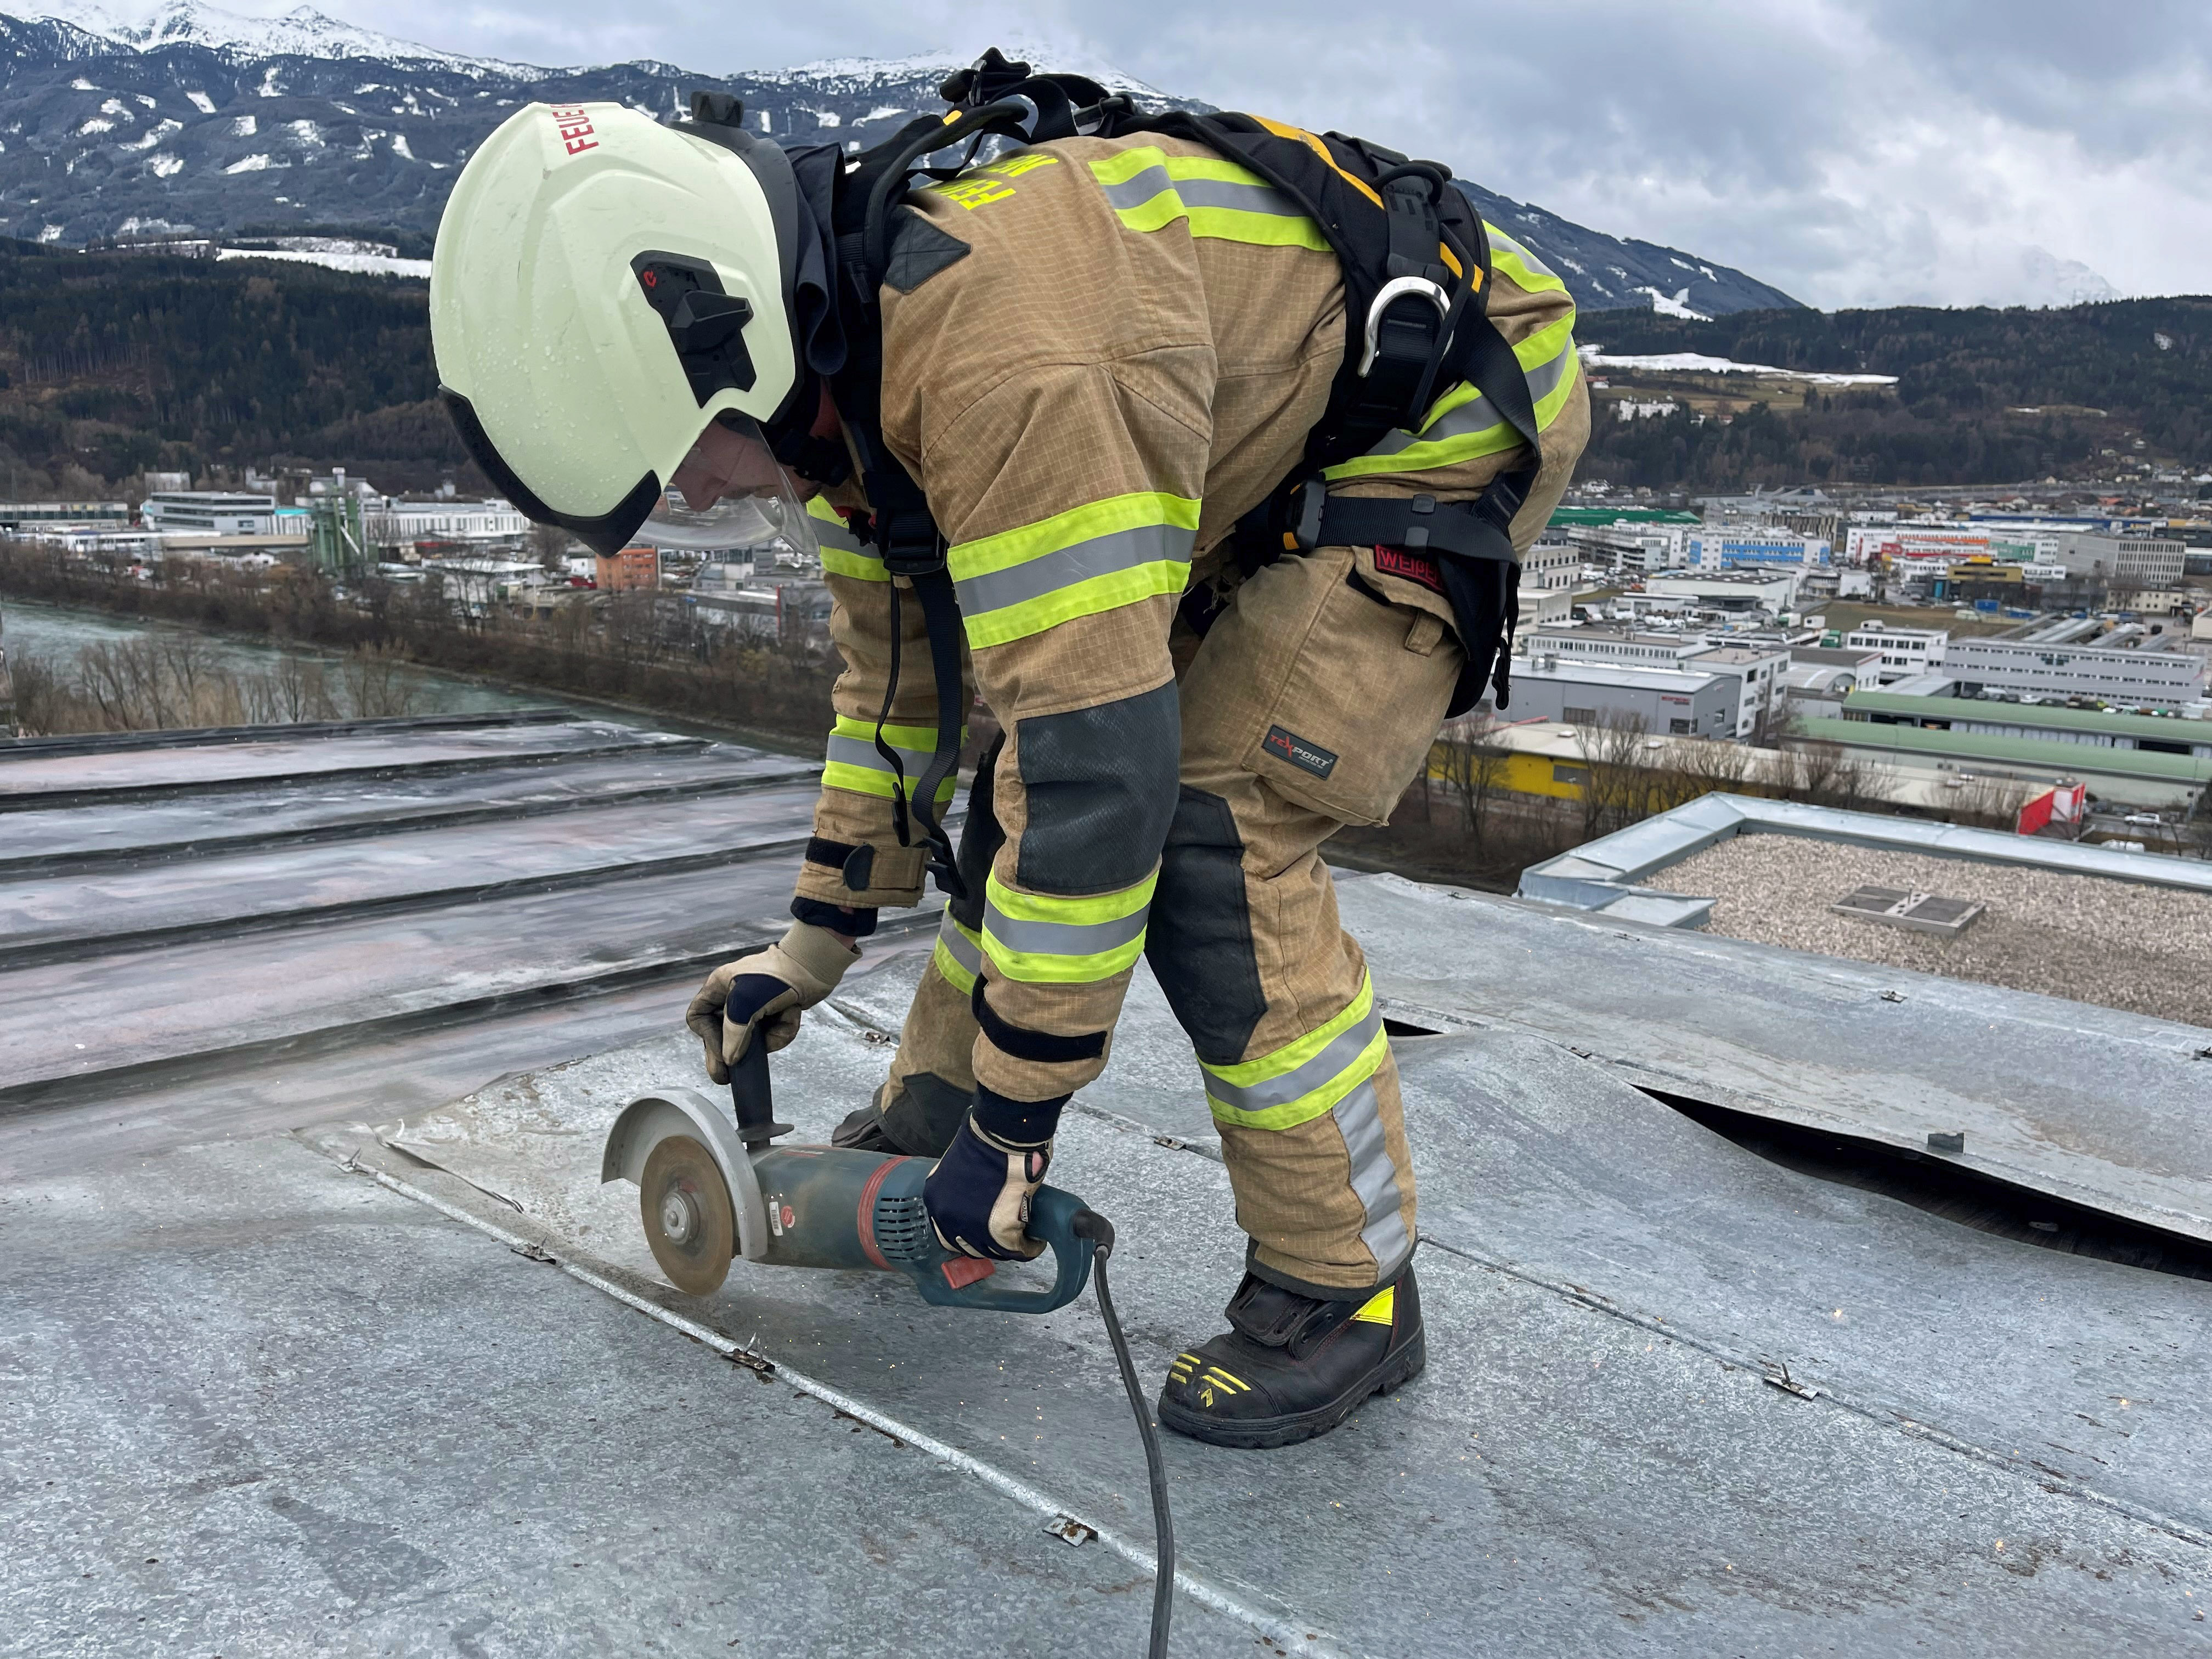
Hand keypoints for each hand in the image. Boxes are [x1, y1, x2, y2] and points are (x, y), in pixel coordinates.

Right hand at [684, 921, 858, 1083]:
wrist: (814, 964)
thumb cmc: (776, 976)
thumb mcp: (745, 1003)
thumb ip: (734, 1033)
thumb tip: (729, 1060)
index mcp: (719, 987)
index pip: (699, 1017)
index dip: (707, 1037)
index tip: (721, 1051)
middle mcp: (734, 996)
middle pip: (723, 1034)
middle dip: (732, 1052)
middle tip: (727, 1078)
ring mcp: (756, 1006)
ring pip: (752, 1037)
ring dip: (769, 1037)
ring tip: (784, 1020)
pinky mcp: (776, 1013)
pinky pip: (773, 1034)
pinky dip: (784, 1029)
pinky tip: (793, 1014)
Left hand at [923, 1114, 1051, 1261]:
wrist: (1005, 1135)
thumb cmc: (988, 1139)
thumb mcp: (961, 1166)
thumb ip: (963, 1188)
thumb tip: (979, 1198)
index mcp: (936, 1199)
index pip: (948, 1231)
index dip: (969, 1234)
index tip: (983, 1231)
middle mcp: (948, 1218)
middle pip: (969, 1246)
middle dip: (989, 1244)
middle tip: (1005, 1238)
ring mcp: (972, 1228)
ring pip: (995, 1251)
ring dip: (1011, 1248)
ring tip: (1025, 1240)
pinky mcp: (1000, 1232)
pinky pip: (1018, 1248)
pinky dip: (1029, 1247)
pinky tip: (1035, 1242)